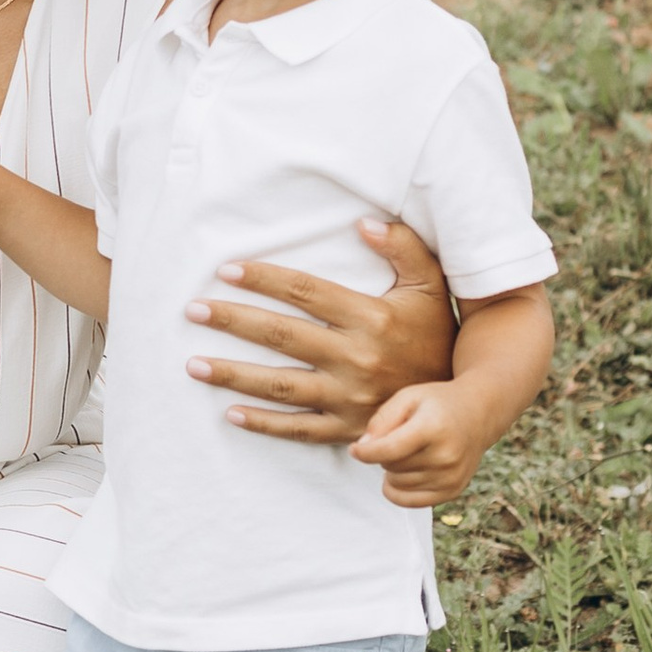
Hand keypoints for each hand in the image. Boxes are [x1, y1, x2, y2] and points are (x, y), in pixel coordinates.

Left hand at [193, 215, 456, 449]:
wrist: (459, 400)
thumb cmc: (436, 332)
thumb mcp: (429, 285)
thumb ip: (403, 247)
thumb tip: (364, 222)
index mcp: (372, 318)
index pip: (306, 293)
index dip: (264, 280)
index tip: (226, 270)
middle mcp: (357, 359)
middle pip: (282, 337)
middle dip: (232, 321)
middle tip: (193, 310)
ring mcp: (350, 398)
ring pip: (281, 386)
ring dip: (233, 375)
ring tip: (193, 364)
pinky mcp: (348, 429)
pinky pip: (299, 429)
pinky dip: (263, 424)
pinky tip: (229, 413)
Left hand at [344, 379, 506, 508]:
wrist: (478, 415)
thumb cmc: (437, 403)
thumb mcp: (408, 397)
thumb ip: (382, 419)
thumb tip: (363, 449)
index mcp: (433, 428)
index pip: (389, 450)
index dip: (365, 452)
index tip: (354, 450)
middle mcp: (446, 456)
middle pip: (391, 466)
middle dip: (384, 453)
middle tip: (399, 437)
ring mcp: (451, 477)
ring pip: (397, 484)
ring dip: (393, 470)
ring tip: (408, 450)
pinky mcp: (453, 491)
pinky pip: (410, 502)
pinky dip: (398, 490)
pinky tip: (403, 473)